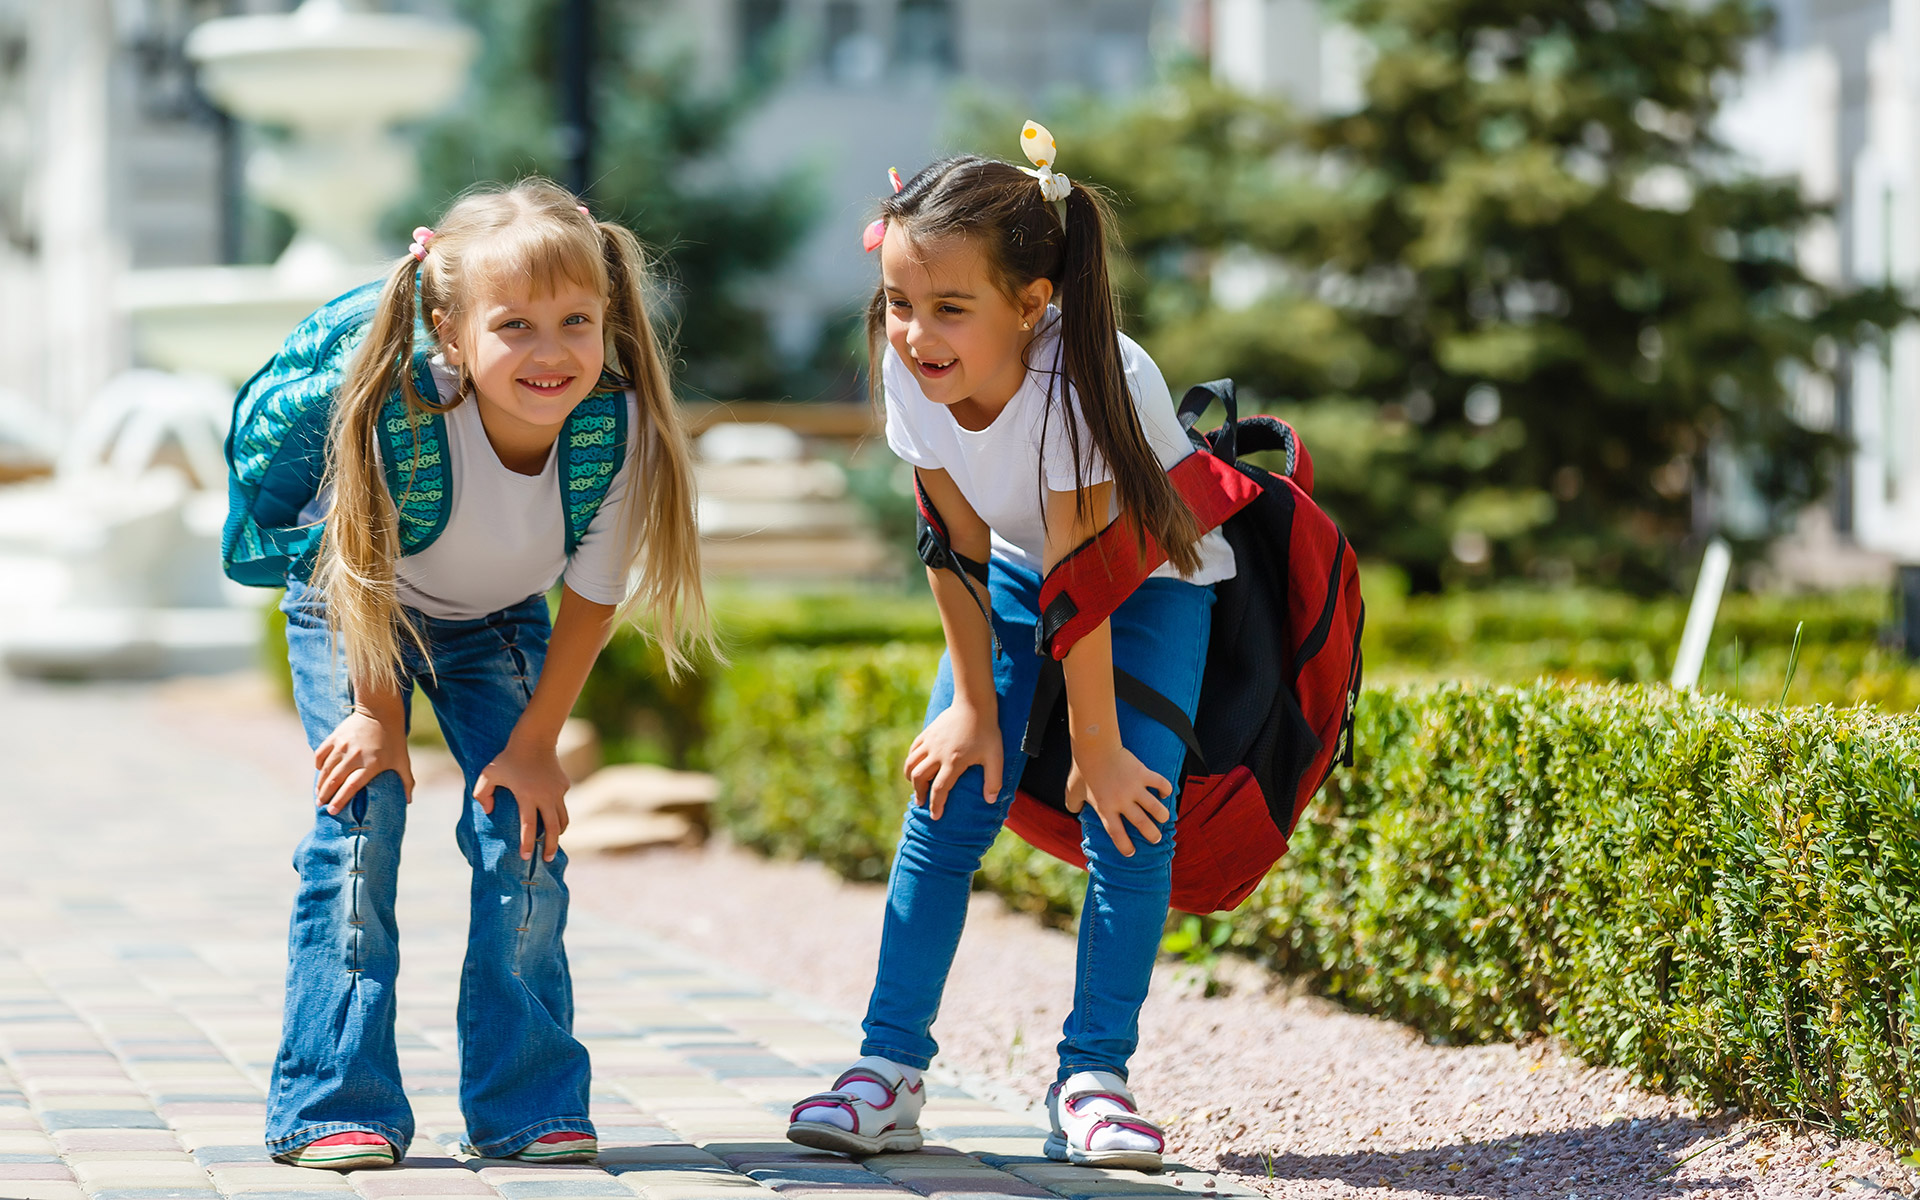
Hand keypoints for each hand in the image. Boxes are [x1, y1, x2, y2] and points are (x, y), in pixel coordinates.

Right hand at [314, 706, 413, 814]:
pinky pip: (321, 754)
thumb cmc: (393, 739)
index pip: (351, 787)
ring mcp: (343, 746)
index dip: (339, 800)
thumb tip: (408, 801)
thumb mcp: (402, 760)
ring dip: (320, 783)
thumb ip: (407, 781)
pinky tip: (320, 773)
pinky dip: (319, 765)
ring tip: (318, 794)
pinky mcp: (335, 737)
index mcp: (371, 764)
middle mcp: (354, 756)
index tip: (332, 811)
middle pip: (334, 780)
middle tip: (320, 805)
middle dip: (325, 795)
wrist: (380, 710)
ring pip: (326, 769)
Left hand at [474, 736, 570, 860]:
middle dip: (552, 847)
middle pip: (553, 829)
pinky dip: (557, 812)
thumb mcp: (488, 773)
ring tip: (552, 841)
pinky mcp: (564, 785)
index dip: (528, 844)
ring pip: (562, 819)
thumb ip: (482, 794)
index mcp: (527, 796)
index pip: (529, 827)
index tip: (526, 857)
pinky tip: (549, 813)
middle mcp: (546, 796)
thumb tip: (490, 811)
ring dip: (558, 832)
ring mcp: (557, 791)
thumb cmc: (508, 757)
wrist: (534, 738)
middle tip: (548, 859)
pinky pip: (562, 804)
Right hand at [903, 700, 1001, 820]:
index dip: (936, 805)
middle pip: (920, 778)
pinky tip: (914, 767)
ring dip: (911, 779)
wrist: (974, 703)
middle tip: (922, 803)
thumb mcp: (995, 757)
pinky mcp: (927, 733)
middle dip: (920, 794)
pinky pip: (913, 750)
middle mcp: (938, 753)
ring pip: (911, 764)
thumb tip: (991, 801)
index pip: (940, 789)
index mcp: (954, 762)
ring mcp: (930, 742)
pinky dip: (911, 761)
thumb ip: (994, 780)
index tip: (935, 816)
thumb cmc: (987, 731)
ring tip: (916, 788)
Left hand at [1064, 741, 1170, 856]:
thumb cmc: (1082, 769)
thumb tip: (1073, 810)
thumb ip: (1072, 804)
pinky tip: (1166, 793)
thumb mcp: (1071, 791)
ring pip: (1155, 808)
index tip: (1131, 852)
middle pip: (1142, 824)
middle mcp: (1122, 802)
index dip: (1125, 846)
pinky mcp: (1143, 773)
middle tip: (1155, 839)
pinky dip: (1166, 789)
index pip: (1117, 834)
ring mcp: (1134, 788)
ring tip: (1164, 819)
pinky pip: (1161, 783)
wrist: (1094, 747)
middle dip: (1151, 835)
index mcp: (1105, 808)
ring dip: (1162, 816)